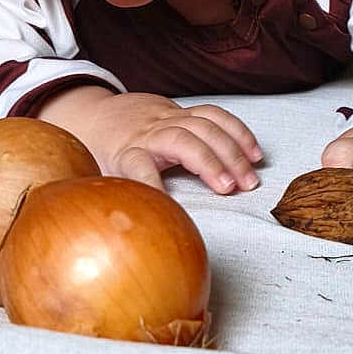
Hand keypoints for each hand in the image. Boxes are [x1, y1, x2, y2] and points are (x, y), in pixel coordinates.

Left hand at [38, 87, 261, 193]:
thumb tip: (125, 241)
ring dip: (233, 150)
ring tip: (249, 179)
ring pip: (205, 125)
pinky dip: (239, 132)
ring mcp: (168, 119)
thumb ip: (117, 204)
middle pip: (182, 141)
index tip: (169, 204)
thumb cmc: (105, 157)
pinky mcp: (184, 112)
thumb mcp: (102, 180)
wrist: (98, 116)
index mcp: (125, 154)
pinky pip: (216, 115)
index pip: (136, 166)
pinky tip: (254, 154)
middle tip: (232, 189)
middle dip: (211, 162)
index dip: (151, 182)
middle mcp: (149, 134)